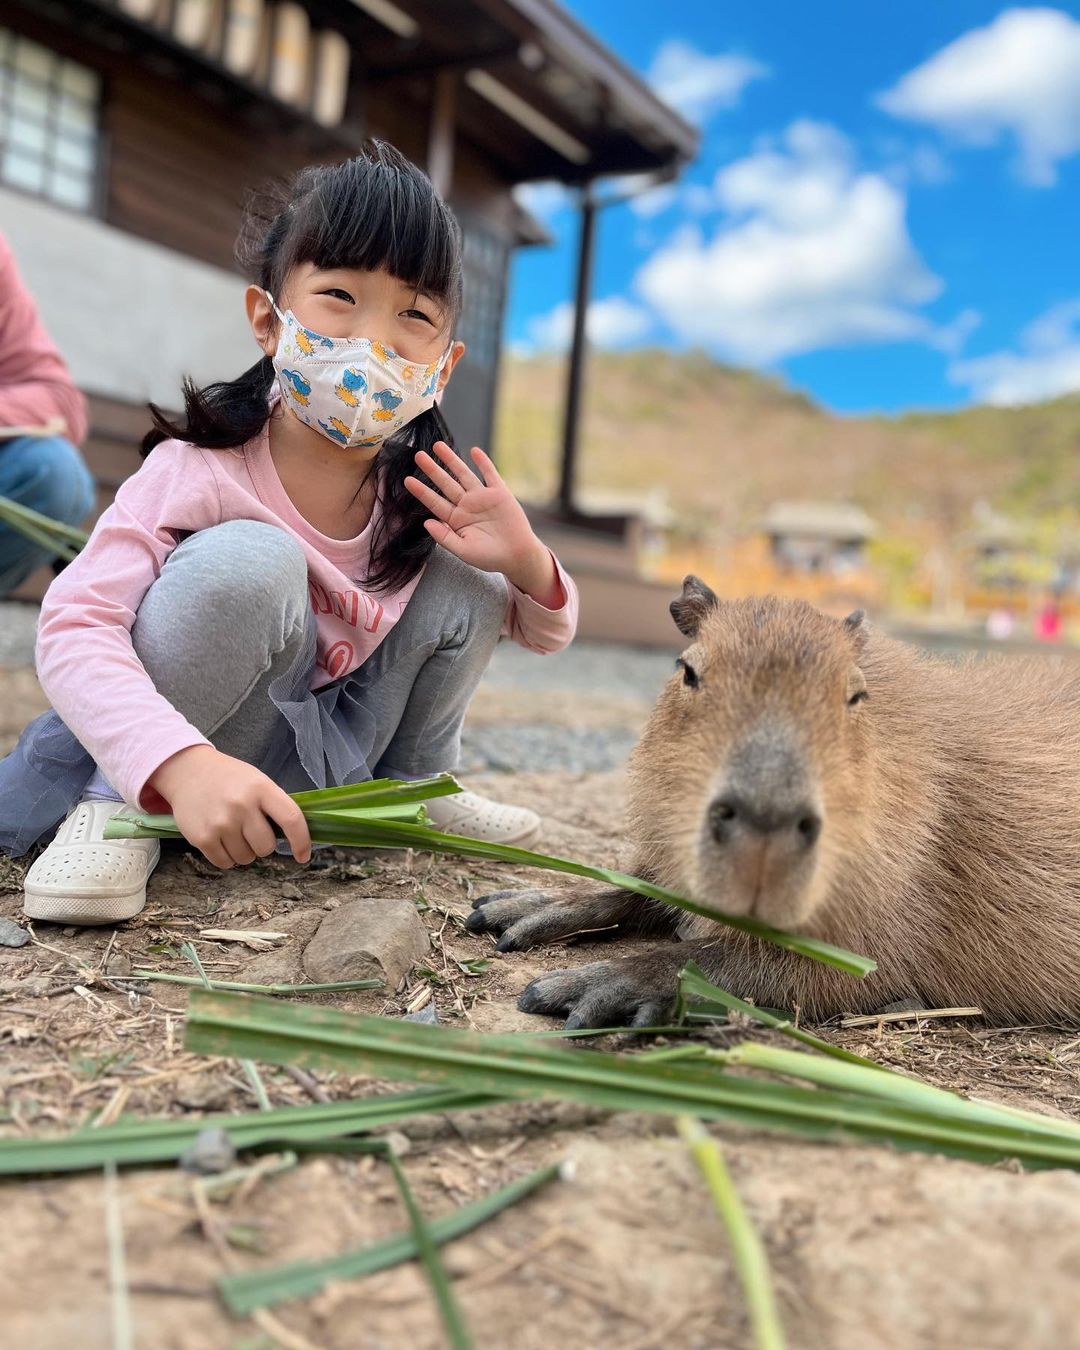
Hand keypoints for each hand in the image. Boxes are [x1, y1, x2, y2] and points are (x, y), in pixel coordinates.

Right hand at [148, 745, 310, 867]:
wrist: (188, 771)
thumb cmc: (229, 779)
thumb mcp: (257, 781)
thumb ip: (274, 805)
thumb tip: (293, 837)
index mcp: (261, 788)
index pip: (291, 819)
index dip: (302, 842)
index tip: (303, 855)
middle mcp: (242, 805)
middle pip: (266, 847)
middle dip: (262, 845)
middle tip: (251, 831)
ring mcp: (221, 822)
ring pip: (246, 858)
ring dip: (243, 852)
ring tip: (233, 832)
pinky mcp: (202, 838)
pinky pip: (225, 863)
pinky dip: (226, 857)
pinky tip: (220, 839)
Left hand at [404, 442, 561, 604]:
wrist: (517, 556)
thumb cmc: (490, 557)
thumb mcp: (463, 551)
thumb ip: (444, 537)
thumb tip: (426, 522)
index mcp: (456, 519)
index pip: (435, 502)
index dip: (421, 491)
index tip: (407, 480)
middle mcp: (467, 505)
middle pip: (446, 483)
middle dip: (432, 469)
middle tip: (418, 455)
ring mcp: (483, 497)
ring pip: (463, 474)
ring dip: (452, 460)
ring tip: (438, 446)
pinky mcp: (500, 493)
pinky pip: (490, 474)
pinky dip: (483, 463)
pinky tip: (474, 451)